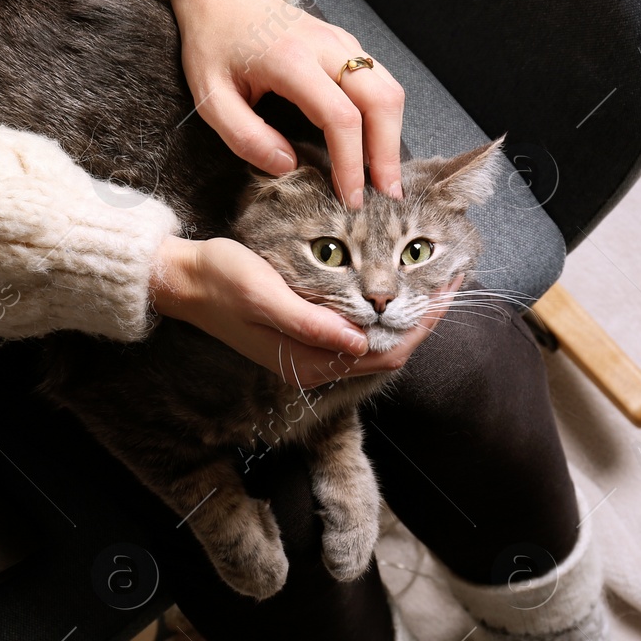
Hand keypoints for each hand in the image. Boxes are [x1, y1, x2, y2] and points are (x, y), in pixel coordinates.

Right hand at [149, 236, 455, 388]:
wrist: (185, 282)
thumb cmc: (222, 281)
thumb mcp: (264, 295)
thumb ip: (310, 322)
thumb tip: (357, 338)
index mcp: (313, 360)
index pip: (389, 349)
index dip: (425, 320)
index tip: (450, 285)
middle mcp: (320, 364)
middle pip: (392, 348)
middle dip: (426, 317)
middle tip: (454, 277)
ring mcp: (315, 353)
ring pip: (380, 341)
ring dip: (410, 316)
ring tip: (435, 281)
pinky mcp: (309, 337)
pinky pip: (362, 332)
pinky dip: (387, 313)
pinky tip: (398, 288)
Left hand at [169, 0, 405, 207]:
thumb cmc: (212, 43)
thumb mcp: (210, 96)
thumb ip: (245, 136)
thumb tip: (288, 167)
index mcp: (292, 60)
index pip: (341, 117)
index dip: (351, 163)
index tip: (350, 198)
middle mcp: (327, 46)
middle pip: (381, 101)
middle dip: (388, 153)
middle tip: (388, 196)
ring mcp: (342, 41)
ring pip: (389, 89)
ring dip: (392, 135)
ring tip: (384, 177)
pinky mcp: (346, 43)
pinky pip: (379, 81)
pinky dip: (384, 116)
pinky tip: (374, 145)